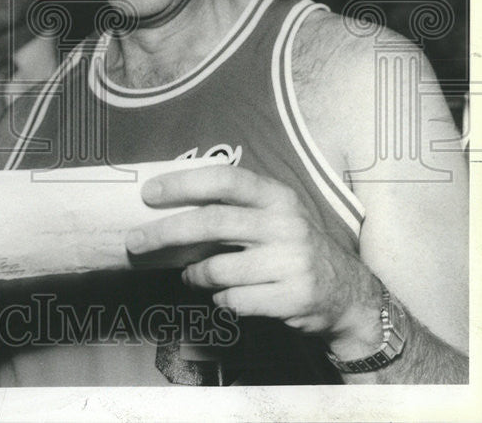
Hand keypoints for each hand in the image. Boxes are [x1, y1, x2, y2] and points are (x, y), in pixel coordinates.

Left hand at [126, 164, 382, 354]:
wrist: (346, 295)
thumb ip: (233, 207)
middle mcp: (287, 225)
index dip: (184, 184)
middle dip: (165, 232)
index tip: (149, 193)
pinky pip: (233, 301)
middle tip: (135, 240)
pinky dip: (221, 300)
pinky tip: (228, 295)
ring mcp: (292, 263)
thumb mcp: (274, 216)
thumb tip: (167, 205)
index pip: (225, 180)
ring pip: (217, 269)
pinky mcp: (292, 298)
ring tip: (192, 274)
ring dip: (194, 274)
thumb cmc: (292, 248)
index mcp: (278, 197)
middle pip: (212, 223)